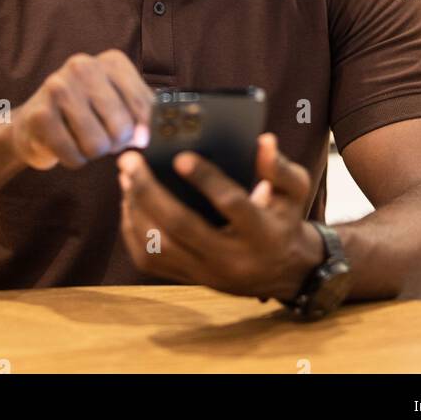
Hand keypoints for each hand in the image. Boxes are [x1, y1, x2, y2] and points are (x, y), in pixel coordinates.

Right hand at [12, 50, 152, 170]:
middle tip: (101, 136)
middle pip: (122, 127)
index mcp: (111, 61)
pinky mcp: (40, 114)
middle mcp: (84, 66)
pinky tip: (65, 146)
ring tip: (81, 138)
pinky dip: (73, 160)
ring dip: (92, 153)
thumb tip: (145, 137)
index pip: (144, 105)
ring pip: (97, 144)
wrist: (34, 122)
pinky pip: (73, 155)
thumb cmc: (85, 113)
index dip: (141, 131)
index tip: (134, 137)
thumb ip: (140, 116)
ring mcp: (58, 87)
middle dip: (114, 144)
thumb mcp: (119, 104)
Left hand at [117, 132, 324, 300]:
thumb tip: (263, 141)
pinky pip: (149, 261)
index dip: (205, 179)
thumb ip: (280, 167)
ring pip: (158, 246)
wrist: (283, 272)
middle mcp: (231, 257)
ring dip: (135, 209)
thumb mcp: (294, 192)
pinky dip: (132, 230)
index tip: (179, 155)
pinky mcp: (188, 278)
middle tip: (130, 160)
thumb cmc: (284, 219)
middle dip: (149, 190)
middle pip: (181, 226)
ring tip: (126, 177)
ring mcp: (206, 273)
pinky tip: (129, 202)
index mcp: (261, 232)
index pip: (232, 204)